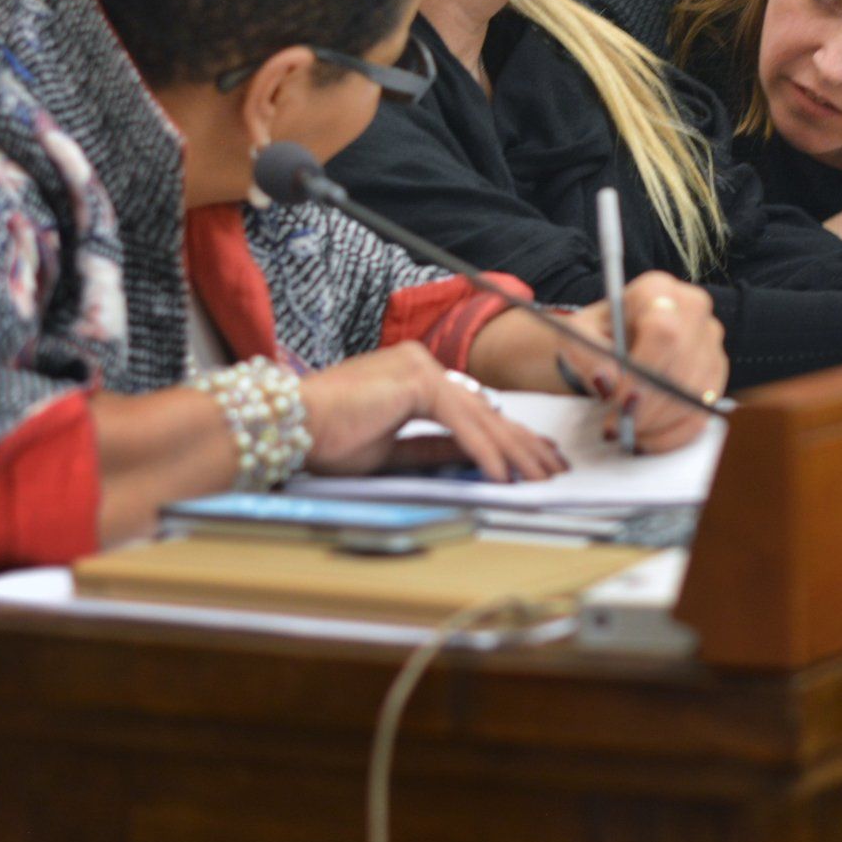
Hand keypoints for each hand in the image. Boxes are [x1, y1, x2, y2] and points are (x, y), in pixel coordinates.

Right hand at [297, 343, 566, 481]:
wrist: (288, 425)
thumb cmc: (324, 439)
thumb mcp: (391, 451)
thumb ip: (433, 450)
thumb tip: (474, 458)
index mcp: (413, 377)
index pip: (473, 410)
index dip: (506, 437)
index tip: (531, 461)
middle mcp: (421, 365)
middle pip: (485, 410)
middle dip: (523, 443)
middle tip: (553, 469)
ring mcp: (419, 368)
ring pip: (480, 416)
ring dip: (513, 451)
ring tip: (538, 477)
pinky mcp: (416, 381)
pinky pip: (460, 423)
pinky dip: (484, 451)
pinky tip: (504, 474)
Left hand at [568, 273, 725, 454]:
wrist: (609, 345)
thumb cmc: (594, 337)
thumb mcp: (577, 339)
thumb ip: (587, 356)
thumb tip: (608, 381)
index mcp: (657, 290)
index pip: (663, 331)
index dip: (644, 373)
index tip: (619, 402)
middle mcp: (693, 308)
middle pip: (683, 364)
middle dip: (649, 406)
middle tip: (618, 427)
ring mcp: (710, 340)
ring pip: (695, 391)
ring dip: (658, 423)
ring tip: (625, 432)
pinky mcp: (716, 371)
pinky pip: (703, 410)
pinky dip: (673, 434)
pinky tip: (646, 440)